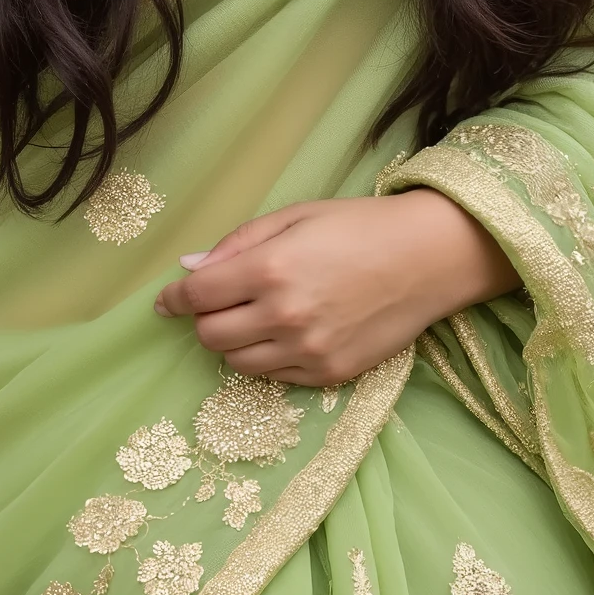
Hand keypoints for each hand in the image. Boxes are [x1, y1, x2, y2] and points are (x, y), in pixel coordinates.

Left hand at [154, 190, 514, 384]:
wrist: (427, 258)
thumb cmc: (360, 225)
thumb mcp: (295, 217)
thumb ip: (238, 244)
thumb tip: (190, 269)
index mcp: (271, 269)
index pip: (198, 295)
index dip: (174, 298)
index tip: (166, 301)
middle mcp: (283, 316)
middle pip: (210, 335)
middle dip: (204, 319)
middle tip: (219, 301)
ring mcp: (307, 352)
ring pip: (237, 363)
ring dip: (233, 341)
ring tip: (254, 316)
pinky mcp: (328, 376)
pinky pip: (275, 377)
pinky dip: (267, 357)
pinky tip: (286, 332)